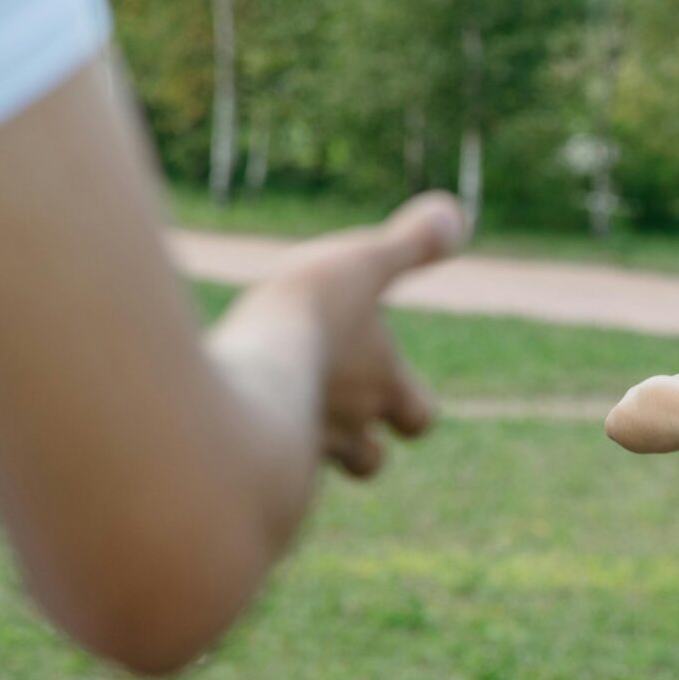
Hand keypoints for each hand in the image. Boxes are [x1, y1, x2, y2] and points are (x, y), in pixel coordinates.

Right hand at [258, 191, 465, 478]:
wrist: (238, 372)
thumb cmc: (310, 316)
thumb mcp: (362, 265)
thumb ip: (410, 245)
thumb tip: (456, 213)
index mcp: (382, 386)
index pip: (420, 417)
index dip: (412, 407)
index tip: (394, 386)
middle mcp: (346, 428)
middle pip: (369, 461)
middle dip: (361, 446)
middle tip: (335, 408)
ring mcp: (296, 450)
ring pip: (311, 466)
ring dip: (304, 446)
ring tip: (274, 409)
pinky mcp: (243, 461)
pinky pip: (250, 466)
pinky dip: (244, 446)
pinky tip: (222, 418)